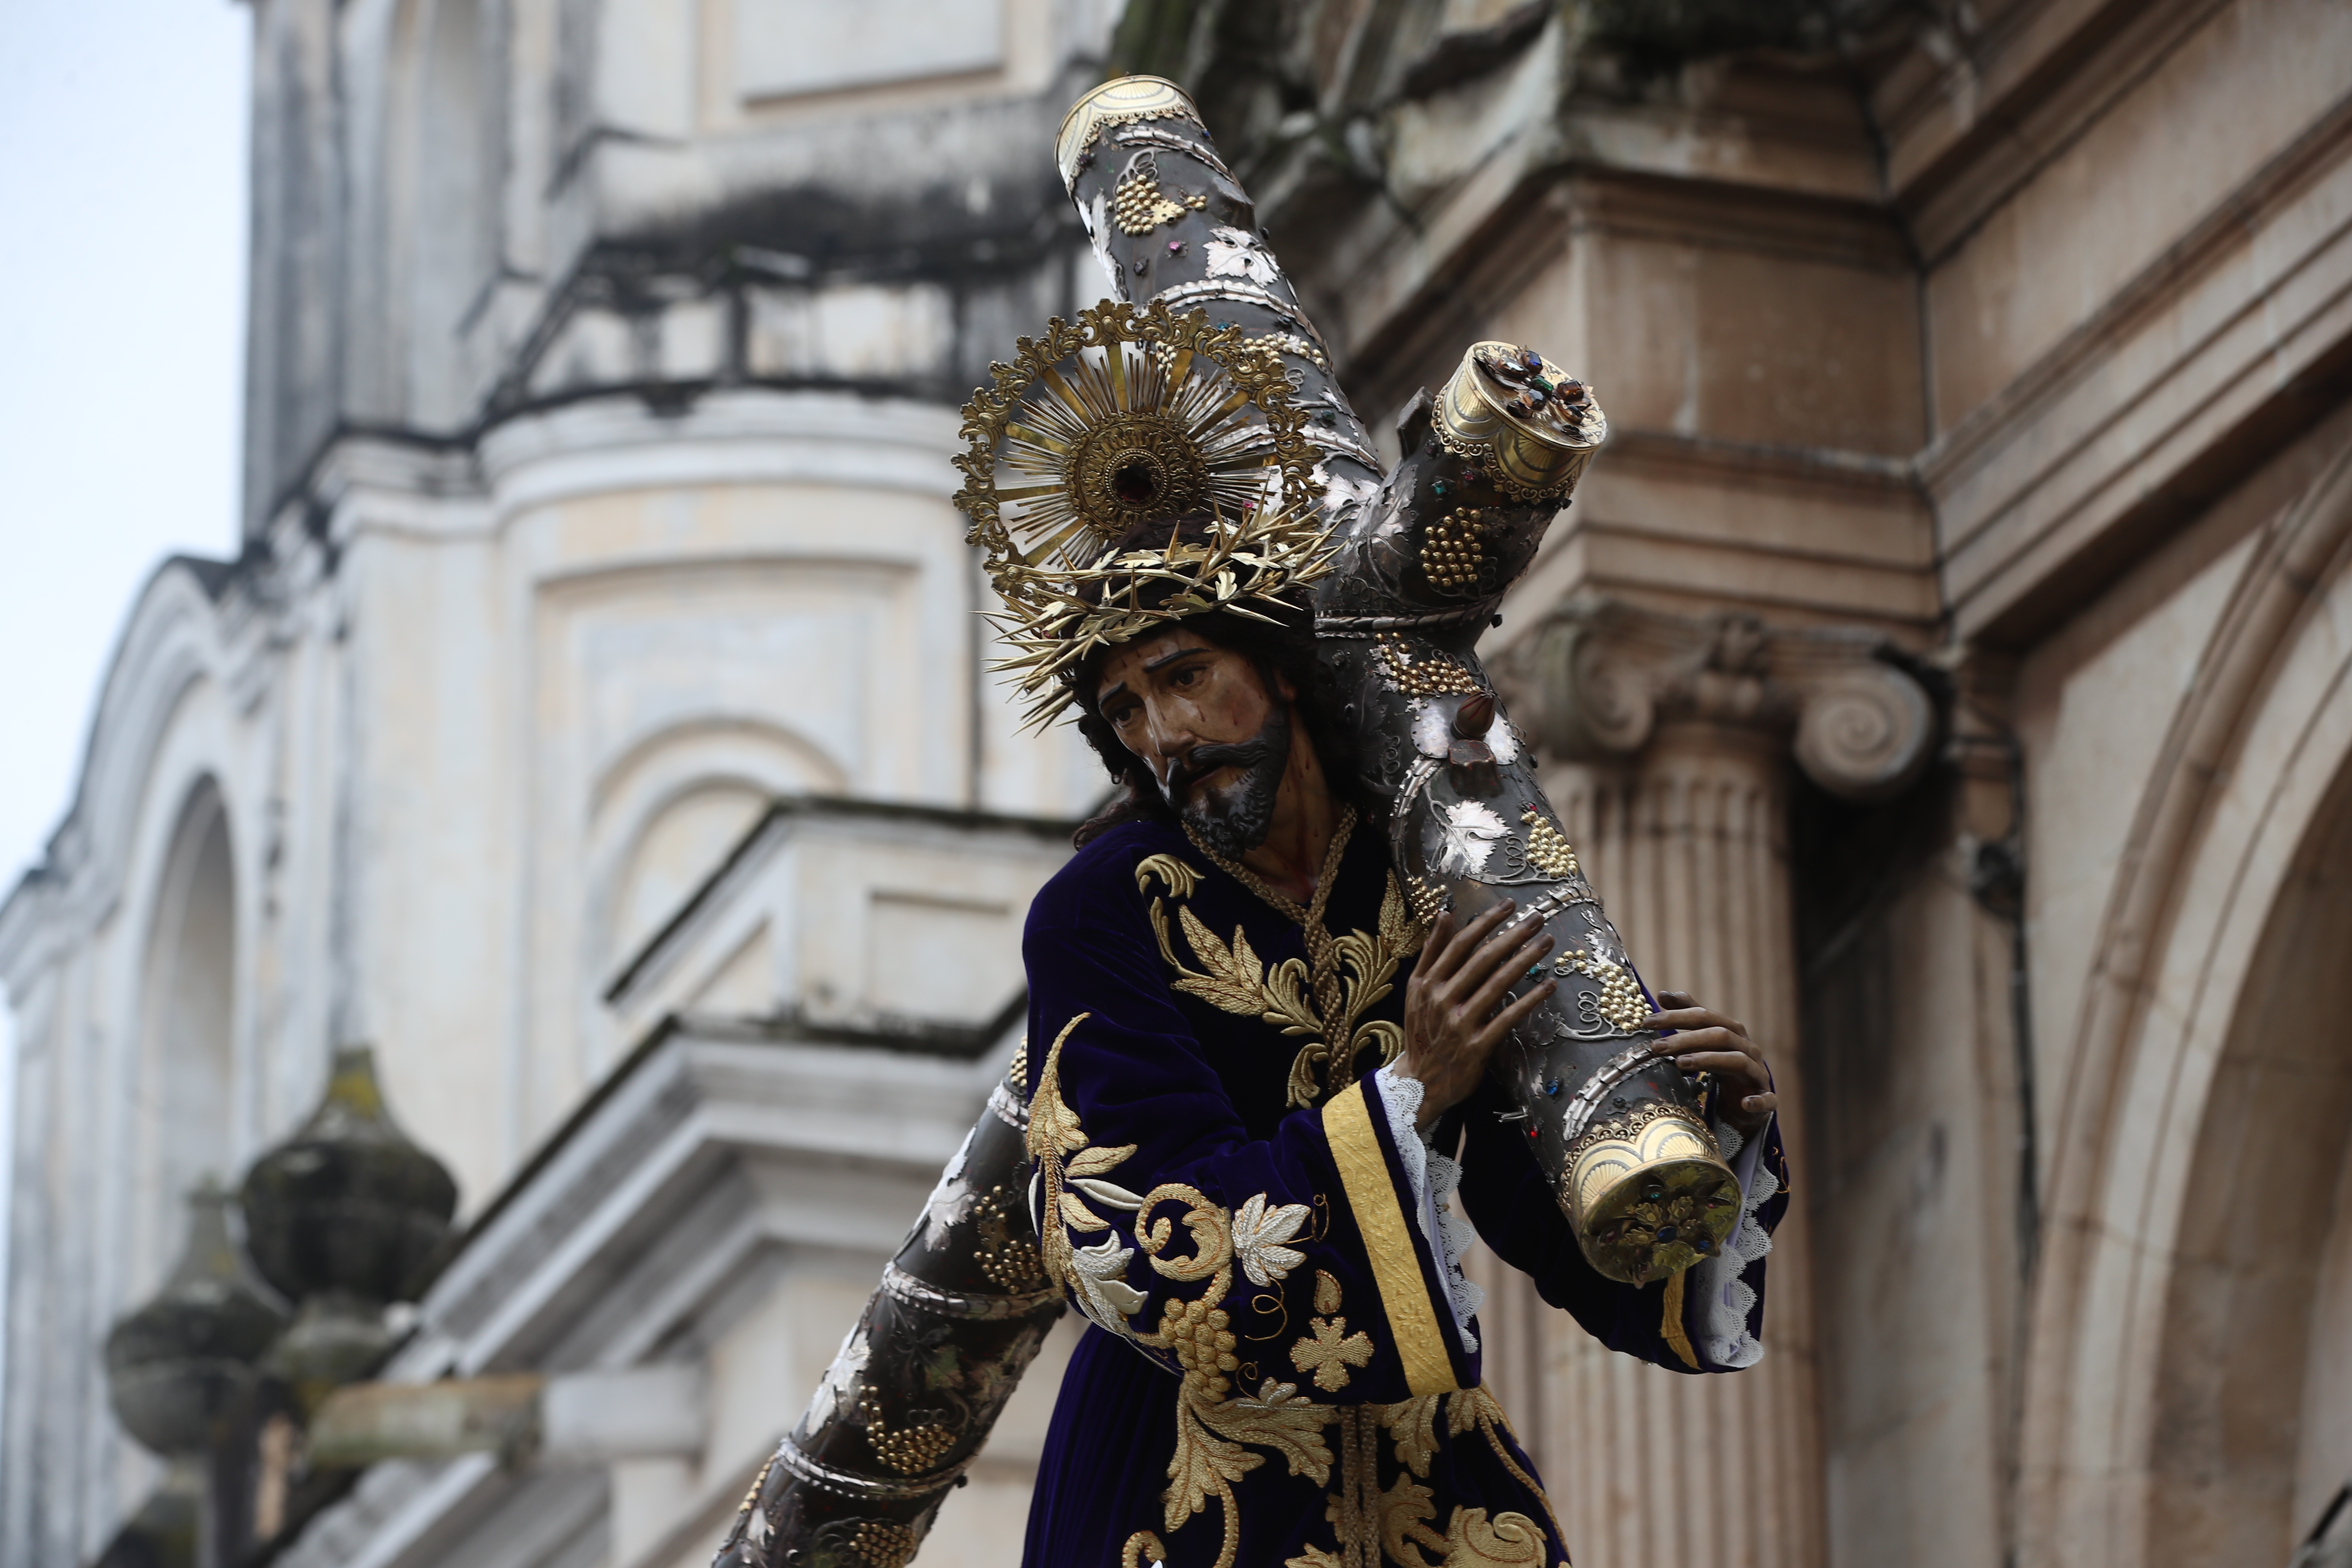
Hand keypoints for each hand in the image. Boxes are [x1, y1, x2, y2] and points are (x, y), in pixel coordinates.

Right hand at [1401, 900, 1555, 1132]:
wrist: (1418, 1083)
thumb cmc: (1422, 1031)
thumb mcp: (1417, 989)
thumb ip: (1431, 952)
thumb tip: (1444, 914)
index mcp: (1427, 983)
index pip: (1460, 944)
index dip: (1486, 922)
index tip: (1508, 905)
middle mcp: (1442, 1000)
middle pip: (1483, 959)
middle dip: (1512, 935)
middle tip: (1537, 918)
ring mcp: (1459, 1024)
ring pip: (1497, 985)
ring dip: (1525, 960)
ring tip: (1547, 942)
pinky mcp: (1476, 1047)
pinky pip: (1507, 1019)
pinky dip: (1529, 1001)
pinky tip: (1548, 985)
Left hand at [1645, 990, 1774, 1133]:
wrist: (1744, 1101)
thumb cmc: (1721, 1066)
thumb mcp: (1704, 1041)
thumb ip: (1688, 1017)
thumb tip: (1663, 993)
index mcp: (1731, 1032)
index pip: (1705, 1017)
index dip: (1677, 1016)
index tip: (1647, 1022)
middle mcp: (1747, 1048)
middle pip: (1719, 1036)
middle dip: (1686, 1039)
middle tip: (1656, 1046)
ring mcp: (1758, 1073)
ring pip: (1738, 1061)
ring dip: (1708, 1060)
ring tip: (1679, 1064)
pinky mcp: (1767, 1100)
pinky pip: (1767, 1099)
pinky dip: (1758, 1100)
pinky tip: (1745, 1103)